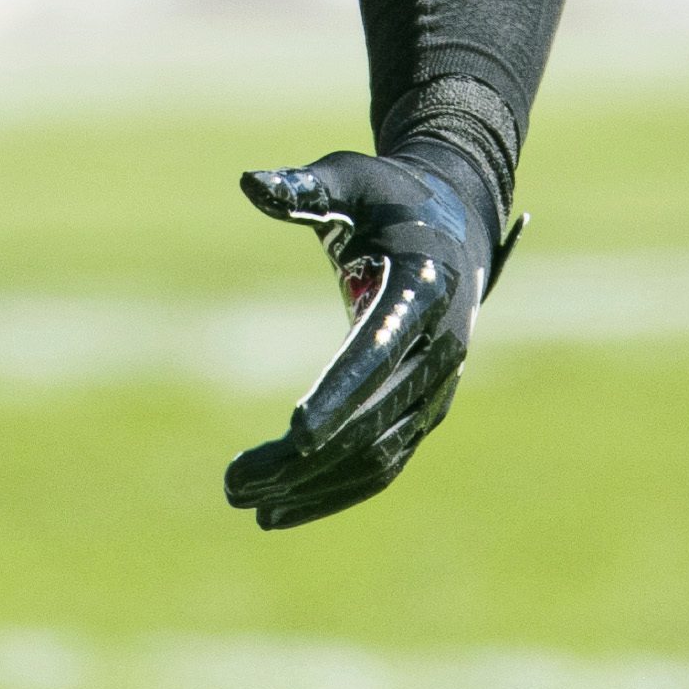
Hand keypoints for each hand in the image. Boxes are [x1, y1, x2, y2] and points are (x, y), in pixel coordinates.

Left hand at [222, 149, 503, 529]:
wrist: (453, 222)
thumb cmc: (387, 196)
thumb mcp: (350, 178)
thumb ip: (305, 187)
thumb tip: (249, 184)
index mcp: (426, 285)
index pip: (382, 349)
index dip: (341, 391)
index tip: (294, 430)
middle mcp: (441, 347)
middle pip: (375, 417)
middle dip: (307, 457)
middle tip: (235, 482)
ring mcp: (437, 387)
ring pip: (378, 454)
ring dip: (312, 484)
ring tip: (242, 496)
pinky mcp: (423, 411)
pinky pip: (382, 462)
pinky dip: (334, 492)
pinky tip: (277, 509)